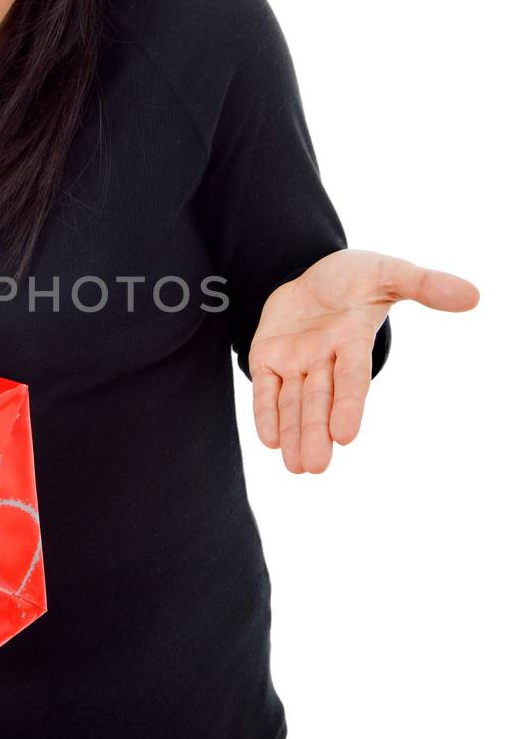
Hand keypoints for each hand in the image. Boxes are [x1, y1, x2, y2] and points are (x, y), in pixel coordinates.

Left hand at [247, 247, 478, 472]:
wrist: (310, 271)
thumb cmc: (355, 276)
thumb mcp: (387, 272)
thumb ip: (424, 284)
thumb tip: (473, 295)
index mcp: (353, 341)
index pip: (352, 378)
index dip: (349, 405)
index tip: (345, 436)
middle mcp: (325, 359)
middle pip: (320, 400)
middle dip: (316, 432)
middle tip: (315, 467)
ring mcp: (296, 361)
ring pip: (293, 402)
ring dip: (293, 433)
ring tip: (296, 467)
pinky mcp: (269, 358)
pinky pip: (265, 389)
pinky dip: (266, 412)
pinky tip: (270, 440)